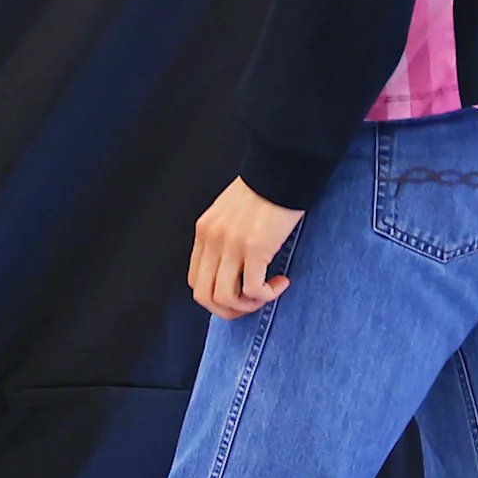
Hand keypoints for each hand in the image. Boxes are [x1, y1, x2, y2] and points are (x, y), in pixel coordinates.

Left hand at [190, 177, 305, 318]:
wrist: (282, 168)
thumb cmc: (265, 190)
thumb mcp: (231, 213)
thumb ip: (226, 238)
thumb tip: (235, 268)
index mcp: (204, 232)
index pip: (195, 281)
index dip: (216, 296)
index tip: (240, 291)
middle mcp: (212, 240)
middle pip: (204, 296)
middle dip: (229, 309)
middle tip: (253, 302)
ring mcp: (231, 245)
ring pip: (225, 298)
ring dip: (249, 304)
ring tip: (268, 292)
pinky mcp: (255, 248)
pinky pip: (252, 289)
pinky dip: (266, 295)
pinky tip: (280, 283)